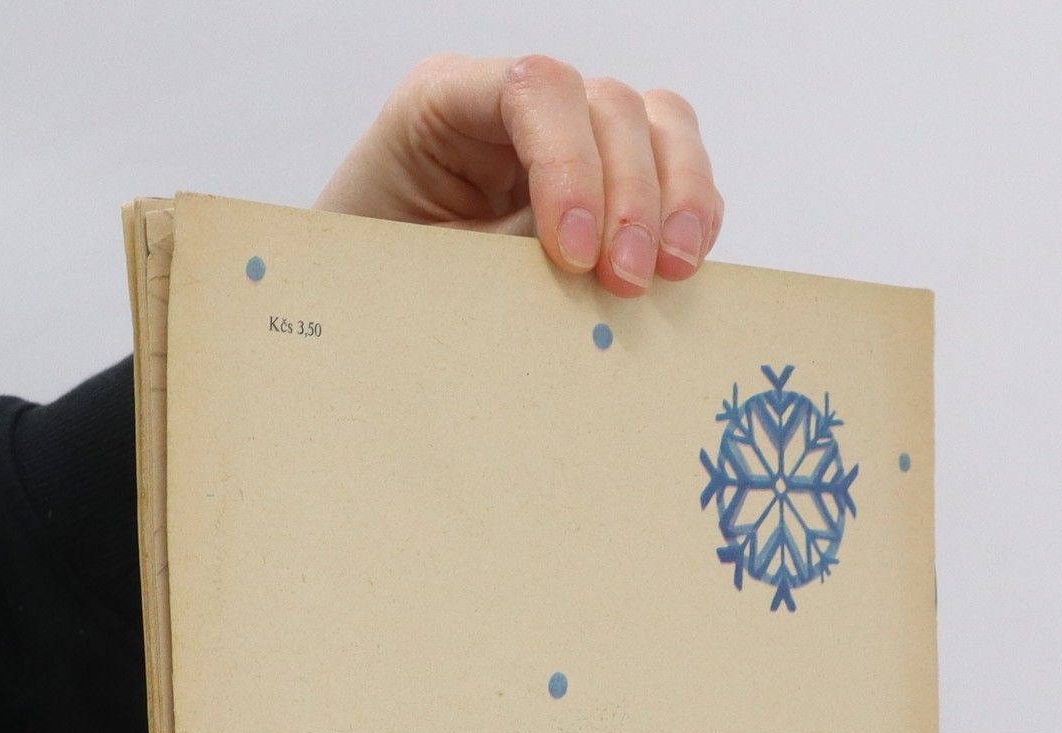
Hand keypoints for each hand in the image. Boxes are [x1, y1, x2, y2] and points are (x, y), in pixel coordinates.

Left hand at [315, 55, 722, 297]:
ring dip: (677, 199)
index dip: (568, 164)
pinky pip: (674, 172)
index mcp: (448, 103)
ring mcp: (571, 140)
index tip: (571, 253)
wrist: (371, 312)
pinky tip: (681, 268)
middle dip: (631, 196)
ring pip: (657, 125)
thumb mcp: (424, 274)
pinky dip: (689, 213)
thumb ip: (496, 262)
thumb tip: (583, 282)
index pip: (532, 90)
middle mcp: (517, 109)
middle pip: (608, 105)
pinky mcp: (609, 185)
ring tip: (670, 274)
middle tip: (624, 283)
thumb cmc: (380, 286)